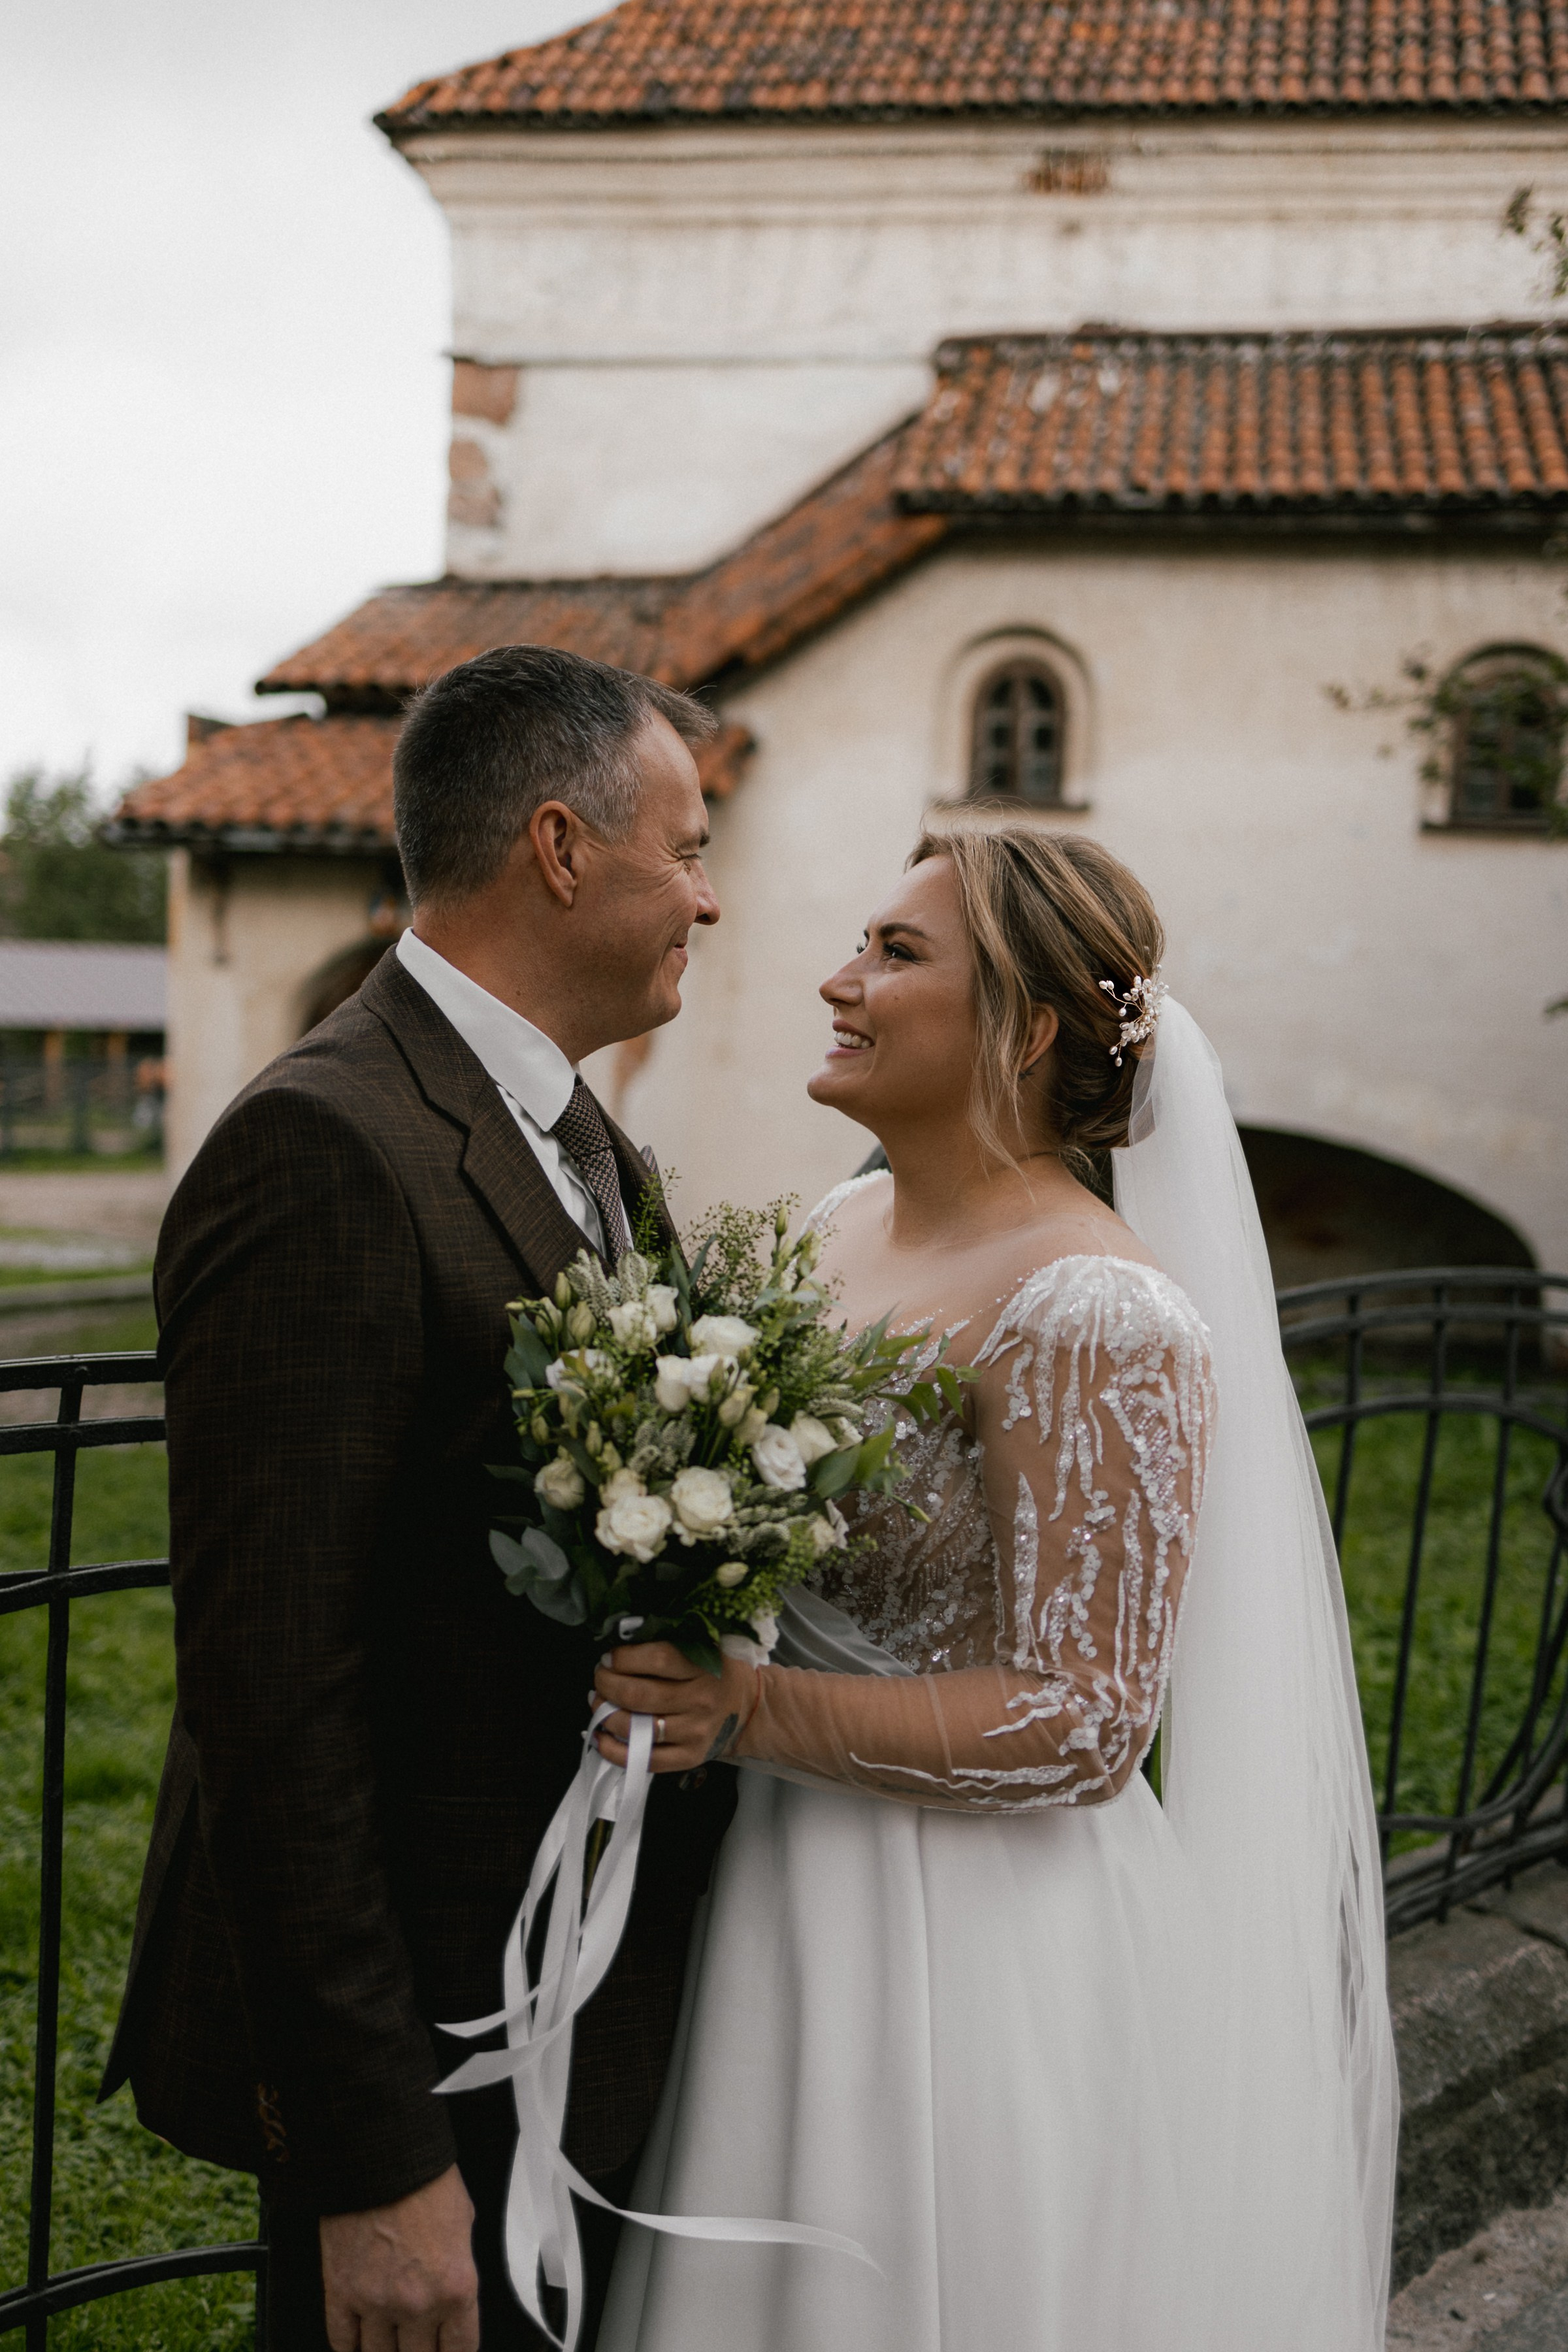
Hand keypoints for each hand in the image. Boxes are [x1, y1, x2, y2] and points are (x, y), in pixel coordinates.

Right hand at [320, 2163, 477, 2351]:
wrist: (379, 2153)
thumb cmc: (424, 2178)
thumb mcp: (463, 2224)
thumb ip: (457, 2269)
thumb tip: (451, 2295)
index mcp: (456, 2287)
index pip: (460, 2349)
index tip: (447, 2350)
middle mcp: (417, 2305)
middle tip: (417, 2344)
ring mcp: (375, 2303)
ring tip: (390, 2344)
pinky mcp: (340, 2293)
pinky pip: (342, 2342)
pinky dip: (350, 2348)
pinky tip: (357, 2345)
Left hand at [592, 1640, 759, 1772]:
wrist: (747, 1708)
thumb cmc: (716, 1674)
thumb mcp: (704, 1649)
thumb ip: (670, 1646)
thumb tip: (621, 1643)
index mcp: (704, 1667)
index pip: (658, 1659)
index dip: (625, 1658)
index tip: (609, 1657)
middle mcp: (700, 1700)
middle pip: (640, 1695)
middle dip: (608, 1685)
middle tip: (599, 1677)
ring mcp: (694, 1732)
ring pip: (638, 1728)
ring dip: (606, 1714)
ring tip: (598, 1703)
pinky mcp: (689, 1757)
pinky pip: (645, 1759)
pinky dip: (615, 1750)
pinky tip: (600, 1737)